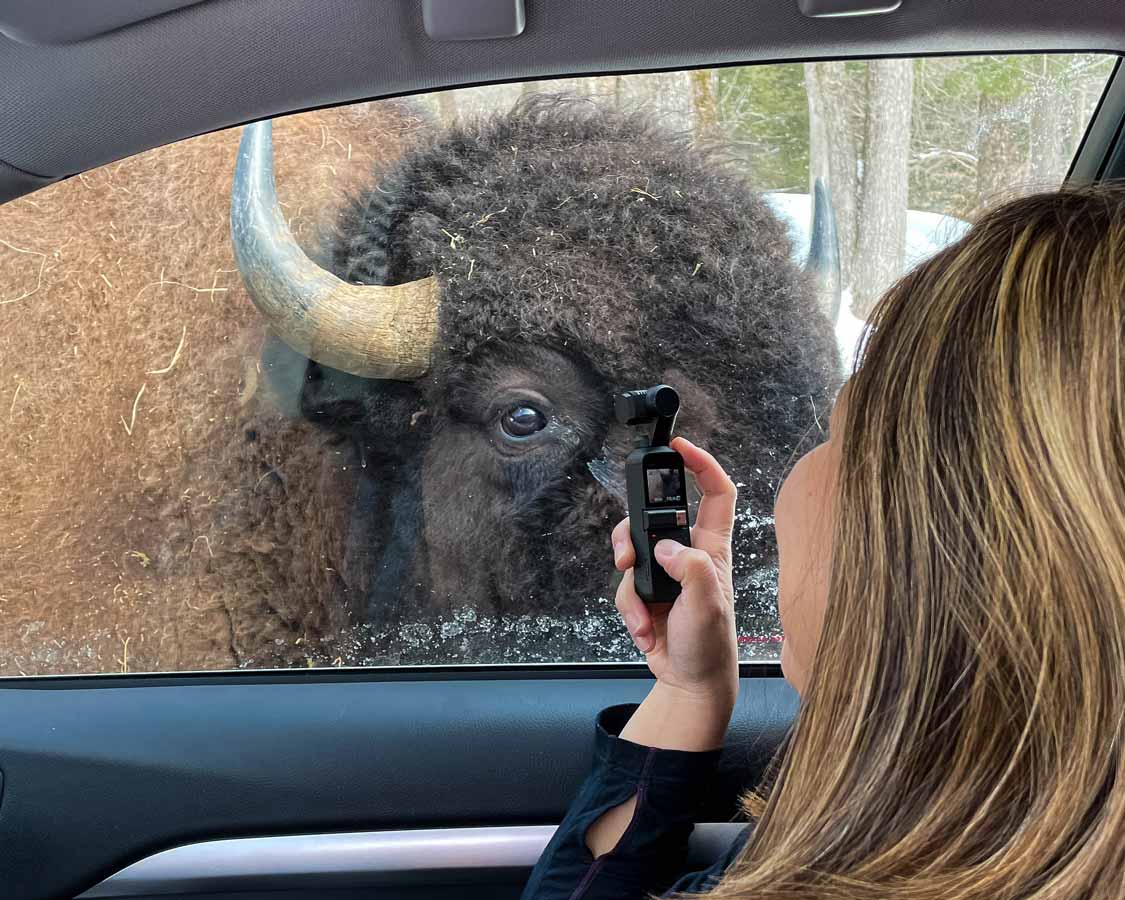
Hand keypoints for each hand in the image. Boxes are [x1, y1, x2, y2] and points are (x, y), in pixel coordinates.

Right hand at [611, 436, 738, 705]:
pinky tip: (645, 629)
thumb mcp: (708, 607)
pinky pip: (624, 586)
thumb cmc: (710, 645)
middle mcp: (688, 554)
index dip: (701, 464)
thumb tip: (667, 548)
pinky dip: (628, 609)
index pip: (715, 493)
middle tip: (627, 555)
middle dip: (632, 534)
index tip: (678, 446)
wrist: (690, 682)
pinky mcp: (646, 593)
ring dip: (628, 584)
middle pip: (652, 517)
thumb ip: (692, 571)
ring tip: (641, 612)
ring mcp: (665, 573)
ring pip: (632, 551)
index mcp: (712, 548)